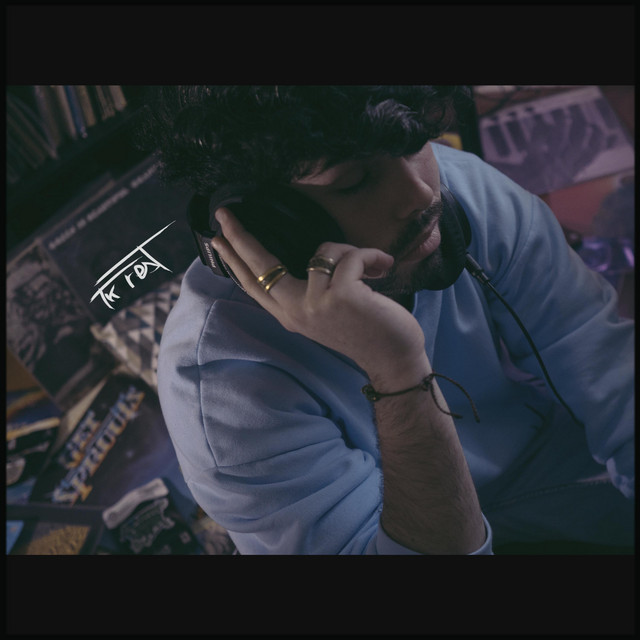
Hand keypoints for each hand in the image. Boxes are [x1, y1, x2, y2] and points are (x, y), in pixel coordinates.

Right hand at [211, 207, 429, 386]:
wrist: (394, 359)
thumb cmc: (367, 330)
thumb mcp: (327, 312)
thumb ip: (309, 290)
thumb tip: (311, 257)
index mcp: (290, 315)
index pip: (254, 284)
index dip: (233, 260)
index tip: (217, 238)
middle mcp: (295, 311)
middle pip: (259, 264)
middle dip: (239, 235)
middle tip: (224, 211)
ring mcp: (315, 304)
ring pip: (324, 251)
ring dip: (353, 253)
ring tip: (373, 269)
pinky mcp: (339, 296)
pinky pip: (350, 255)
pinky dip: (372, 256)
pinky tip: (383, 268)